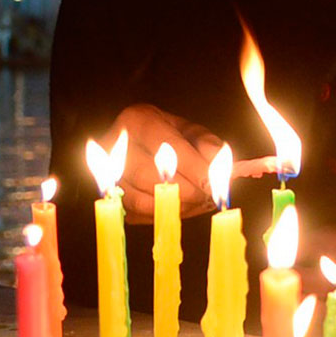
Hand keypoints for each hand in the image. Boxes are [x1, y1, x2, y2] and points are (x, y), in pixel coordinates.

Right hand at [102, 103, 221, 223]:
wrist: (132, 142)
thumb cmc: (165, 135)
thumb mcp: (189, 131)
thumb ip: (209, 146)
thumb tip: (232, 167)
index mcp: (138, 120)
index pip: (168, 148)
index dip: (194, 169)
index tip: (213, 184)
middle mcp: (113, 145)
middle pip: (150, 177)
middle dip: (185, 192)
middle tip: (207, 197)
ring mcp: (103, 173)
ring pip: (139, 199)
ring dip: (174, 207)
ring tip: (197, 203)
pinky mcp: (107, 196)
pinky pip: (135, 214)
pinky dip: (161, 215)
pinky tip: (180, 209)